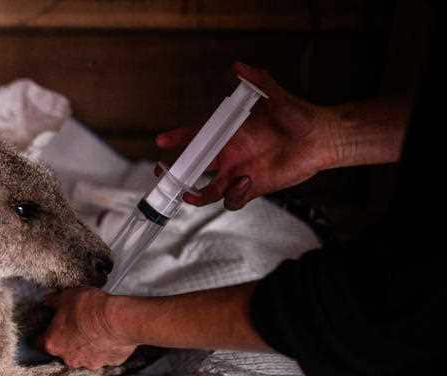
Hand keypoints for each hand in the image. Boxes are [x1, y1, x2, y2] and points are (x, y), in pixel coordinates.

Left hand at [38, 288, 135, 369]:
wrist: (118, 320)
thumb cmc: (89, 308)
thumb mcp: (66, 297)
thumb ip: (53, 301)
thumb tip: (48, 301)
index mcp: (53, 343)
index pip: (39, 343)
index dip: (45, 334)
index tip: (51, 327)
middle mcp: (69, 358)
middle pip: (63, 352)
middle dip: (68, 341)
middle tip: (76, 326)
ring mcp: (89, 363)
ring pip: (83, 356)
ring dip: (86, 346)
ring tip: (95, 330)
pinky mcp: (109, 363)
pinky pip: (103, 356)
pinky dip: (104, 348)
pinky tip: (109, 335)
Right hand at [156, 62, 338, 209]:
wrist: (320, 137)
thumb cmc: (298, 115)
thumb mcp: (276, 96)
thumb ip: (257, 81)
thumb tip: (239, 67)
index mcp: (228, 134)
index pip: (196, 136)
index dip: (178, 138)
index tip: (162, 141)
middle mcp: (229, 155)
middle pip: (193, 168)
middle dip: (175, 174)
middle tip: (164, 173)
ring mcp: (238, 173)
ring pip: (207, 191)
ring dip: (196, 195)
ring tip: (192, 194)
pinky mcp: (251, 188)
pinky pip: (232, 200)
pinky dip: (233, 195)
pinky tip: (245, 181)